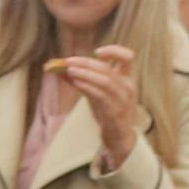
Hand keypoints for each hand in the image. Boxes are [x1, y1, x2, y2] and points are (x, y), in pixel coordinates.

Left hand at [57, 46, 142, 169]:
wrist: (119, 137)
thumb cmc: (108, 112)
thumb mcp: (98, 93)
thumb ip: (83, 80)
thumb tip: (60, 68)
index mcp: (127, 79)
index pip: (128, 57)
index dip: (114, 51)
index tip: (97, 53)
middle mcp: (127, 87)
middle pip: (107, 68)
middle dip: (86, 63)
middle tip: (69, 61)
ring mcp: (122, 99)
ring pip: (105, 80)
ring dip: (85, 73)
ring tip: (69, 70)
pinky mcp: (114, 111)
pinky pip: (101, 95)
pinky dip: (87, 86)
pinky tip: (76, 82)